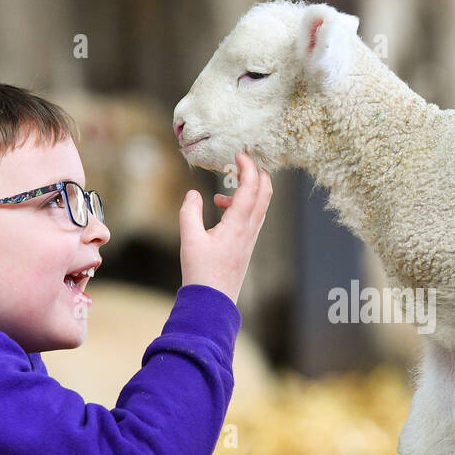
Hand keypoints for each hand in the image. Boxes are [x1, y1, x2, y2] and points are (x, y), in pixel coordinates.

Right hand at [178, 150, 272, 303]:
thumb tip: (193, 193)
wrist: (213, 302)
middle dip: (259, 173)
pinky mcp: (246, 245)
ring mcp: (251, 238)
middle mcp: (250, 230)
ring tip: (221, 193)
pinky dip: (242, 205)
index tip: (240, 152)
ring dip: (248, 190)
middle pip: (265, 193)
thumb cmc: (201, 273)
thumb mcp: (189, 239)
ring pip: (260, 205)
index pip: (251, 188)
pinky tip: (220, 210)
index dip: (249, 167)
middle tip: (245, 160)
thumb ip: (190, 212)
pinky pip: (252, 217)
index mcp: (238, 225)